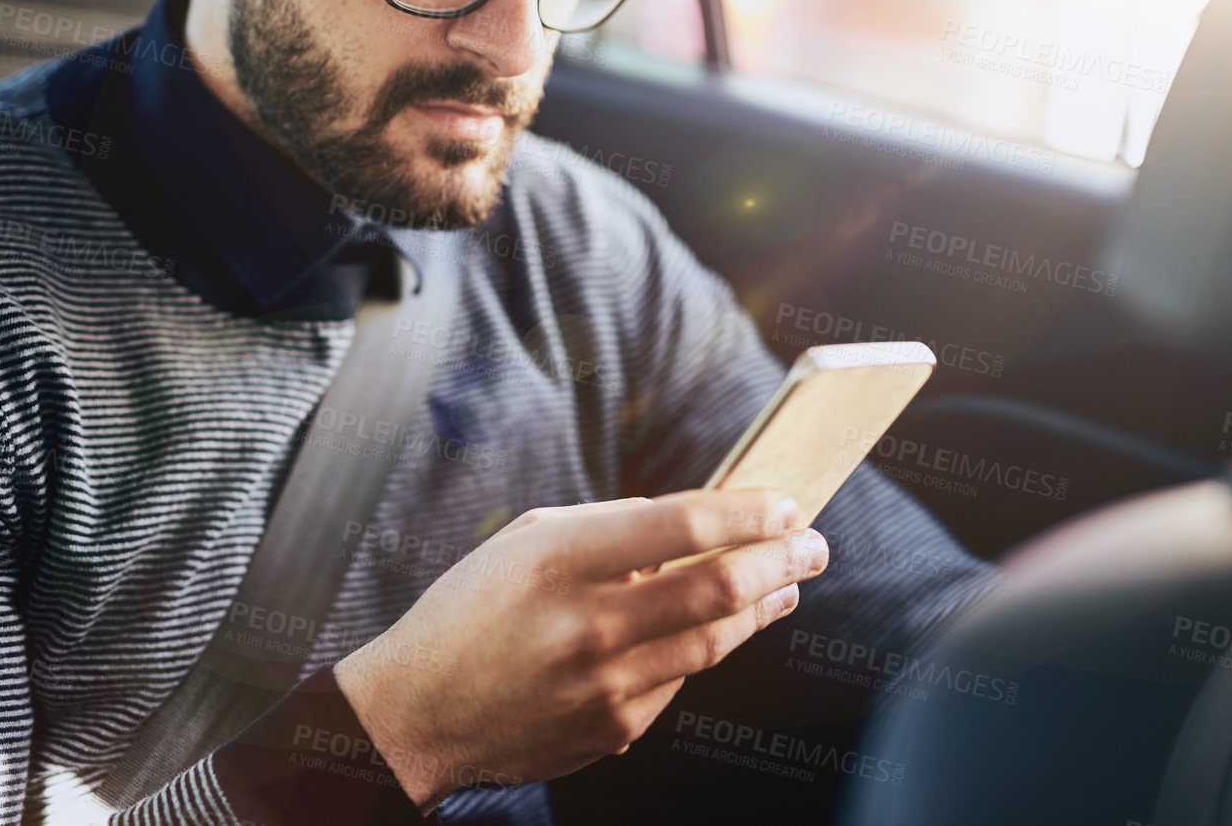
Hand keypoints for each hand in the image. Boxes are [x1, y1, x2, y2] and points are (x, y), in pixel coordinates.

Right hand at [333, 488, 827, 812]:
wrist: (419, 711)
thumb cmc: (472, 610)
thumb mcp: (526, 542)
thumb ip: (608, 530)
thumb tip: (696, 523)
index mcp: (559, 558)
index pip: (681, 524)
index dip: (747, 511)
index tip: (786, 504)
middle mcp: (587, 623)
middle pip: (717, 587)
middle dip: (781, 560)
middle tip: (812, 544)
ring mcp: (604, 684)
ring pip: (715, 640)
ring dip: (763, 607)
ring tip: (787, 584)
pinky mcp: (613, 728)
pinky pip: (680, 682)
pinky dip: (704, 649)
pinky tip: (720, 628)